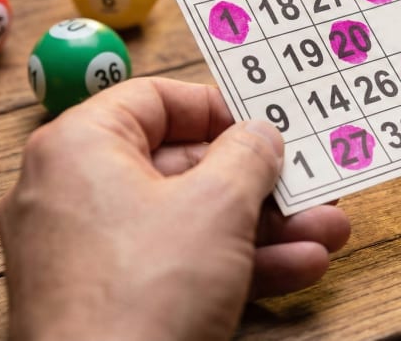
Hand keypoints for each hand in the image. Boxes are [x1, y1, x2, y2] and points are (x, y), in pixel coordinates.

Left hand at [0, 77, 350, 339]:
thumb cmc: (141, 294)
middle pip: (182, 166)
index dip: (218, 108)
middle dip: (260, 182)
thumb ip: (248, 155)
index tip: (264, 125)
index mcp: (79, 148)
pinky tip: (298, 269)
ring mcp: (91, 253)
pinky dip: (237, 264)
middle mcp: (75, 194)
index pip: (153, 99)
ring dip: (265, 227)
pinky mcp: (112, 301)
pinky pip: (180, 265)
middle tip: (307, 182)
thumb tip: (260, 136)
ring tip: (325, 230)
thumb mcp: (218, 205)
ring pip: (191, 222)